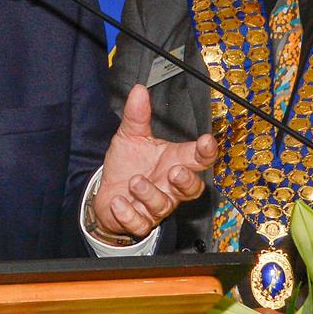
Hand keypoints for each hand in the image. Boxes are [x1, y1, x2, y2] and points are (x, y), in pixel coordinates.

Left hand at [92, 85, 217, 239]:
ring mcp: (156, 206)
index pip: (199, 159)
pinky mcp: (139, 221)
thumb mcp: (130, 137)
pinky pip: (139, 223)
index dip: (206, 152)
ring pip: (163, 205)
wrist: (106, 193)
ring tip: (134, 181)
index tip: (206, 141)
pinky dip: (129, 213)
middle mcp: (170, 187)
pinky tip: (118, 202)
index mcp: (175, 162)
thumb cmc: (127, 164)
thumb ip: (137, 116)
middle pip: (193, 189)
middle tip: (174, 171)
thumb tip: (138, 90)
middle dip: (186, 181)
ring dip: (150, 194)